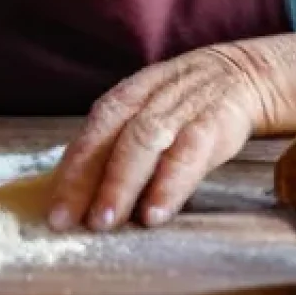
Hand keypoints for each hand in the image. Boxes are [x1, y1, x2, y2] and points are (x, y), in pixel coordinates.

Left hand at [47, 46, 268, 230]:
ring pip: (143, 142)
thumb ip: (120, 149)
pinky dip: (170, 183)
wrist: (242, 73)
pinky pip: (189, 153)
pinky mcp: (215, 122)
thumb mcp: (149, 115)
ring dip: (121, 183)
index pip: (91, 135)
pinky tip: (155, 212)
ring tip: (106, 221)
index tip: (53, 212)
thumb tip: (84, 199)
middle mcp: (147, 100)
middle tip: (68, 220)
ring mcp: (180, 109)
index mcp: (126, 98)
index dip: (70, 172)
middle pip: (110, 138)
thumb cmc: (185, 106)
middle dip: (86, 180)